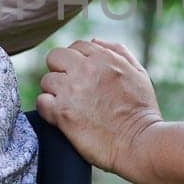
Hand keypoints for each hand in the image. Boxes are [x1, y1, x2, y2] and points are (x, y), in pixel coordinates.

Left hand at [37, 39, 161, 179]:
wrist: (140, 143)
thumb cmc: (141, 111)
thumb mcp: (138, 73)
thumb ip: (118, 51)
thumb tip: (94, 40)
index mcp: (103, 58)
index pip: (76, 47)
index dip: (76, 61)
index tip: (81, 76)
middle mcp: (85, 70)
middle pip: (55, 57)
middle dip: (60, 70)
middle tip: (69, 88)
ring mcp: (71, 91)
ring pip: (46, 81)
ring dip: (54, 93)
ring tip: (69, 106)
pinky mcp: (62, 113)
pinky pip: (41, 102)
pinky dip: (48, 110)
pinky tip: (61, 117)